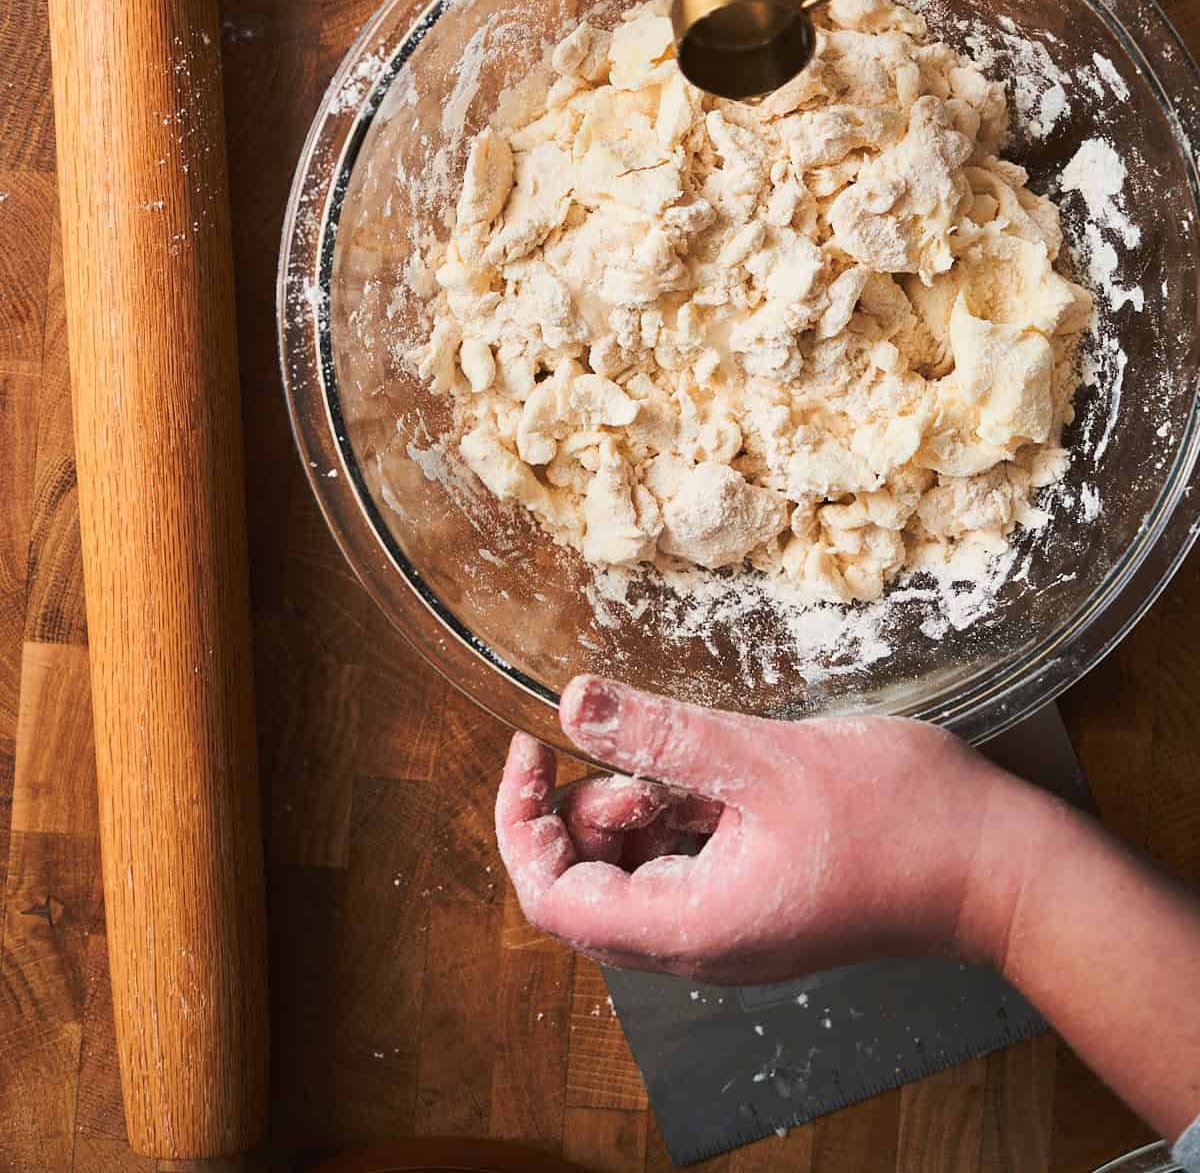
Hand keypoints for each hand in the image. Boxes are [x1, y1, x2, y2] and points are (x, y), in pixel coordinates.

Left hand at [495, 675, 1029, 983]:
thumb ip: (662, 735)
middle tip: (623, 743)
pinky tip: (713, 771)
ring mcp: (731, 923)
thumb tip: (572, 703)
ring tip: (681, 756)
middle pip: (585, 885)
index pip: (555, 898)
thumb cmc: (898, 818)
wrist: (996, 865)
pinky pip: (684, 859)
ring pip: (634, 869)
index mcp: (691, 927)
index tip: (527, 747)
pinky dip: (678, 810)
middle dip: (582, 807)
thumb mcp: (763, 759)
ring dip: (633, 805)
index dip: (521, 822)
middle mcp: (701, 942)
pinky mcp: (759, 896)